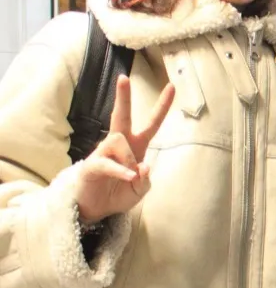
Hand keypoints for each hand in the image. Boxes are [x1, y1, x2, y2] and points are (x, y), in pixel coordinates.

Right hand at [73, 76, 175, 224]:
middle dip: (123, 97)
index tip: (172, 86)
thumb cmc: (119, 194)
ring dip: (128, 158)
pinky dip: (121, 171)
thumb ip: (145, 179)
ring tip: (129, 176)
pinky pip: (107, 162)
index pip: (151, 124)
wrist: (96, 209)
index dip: (162, 106)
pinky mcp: (91, 165)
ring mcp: (103, 153)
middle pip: (121, 116)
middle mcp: (120, 145)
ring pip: (118, 140)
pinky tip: (128, 177)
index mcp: (136, 147)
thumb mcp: (140, 190)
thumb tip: (144, 166)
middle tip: (123, 78)